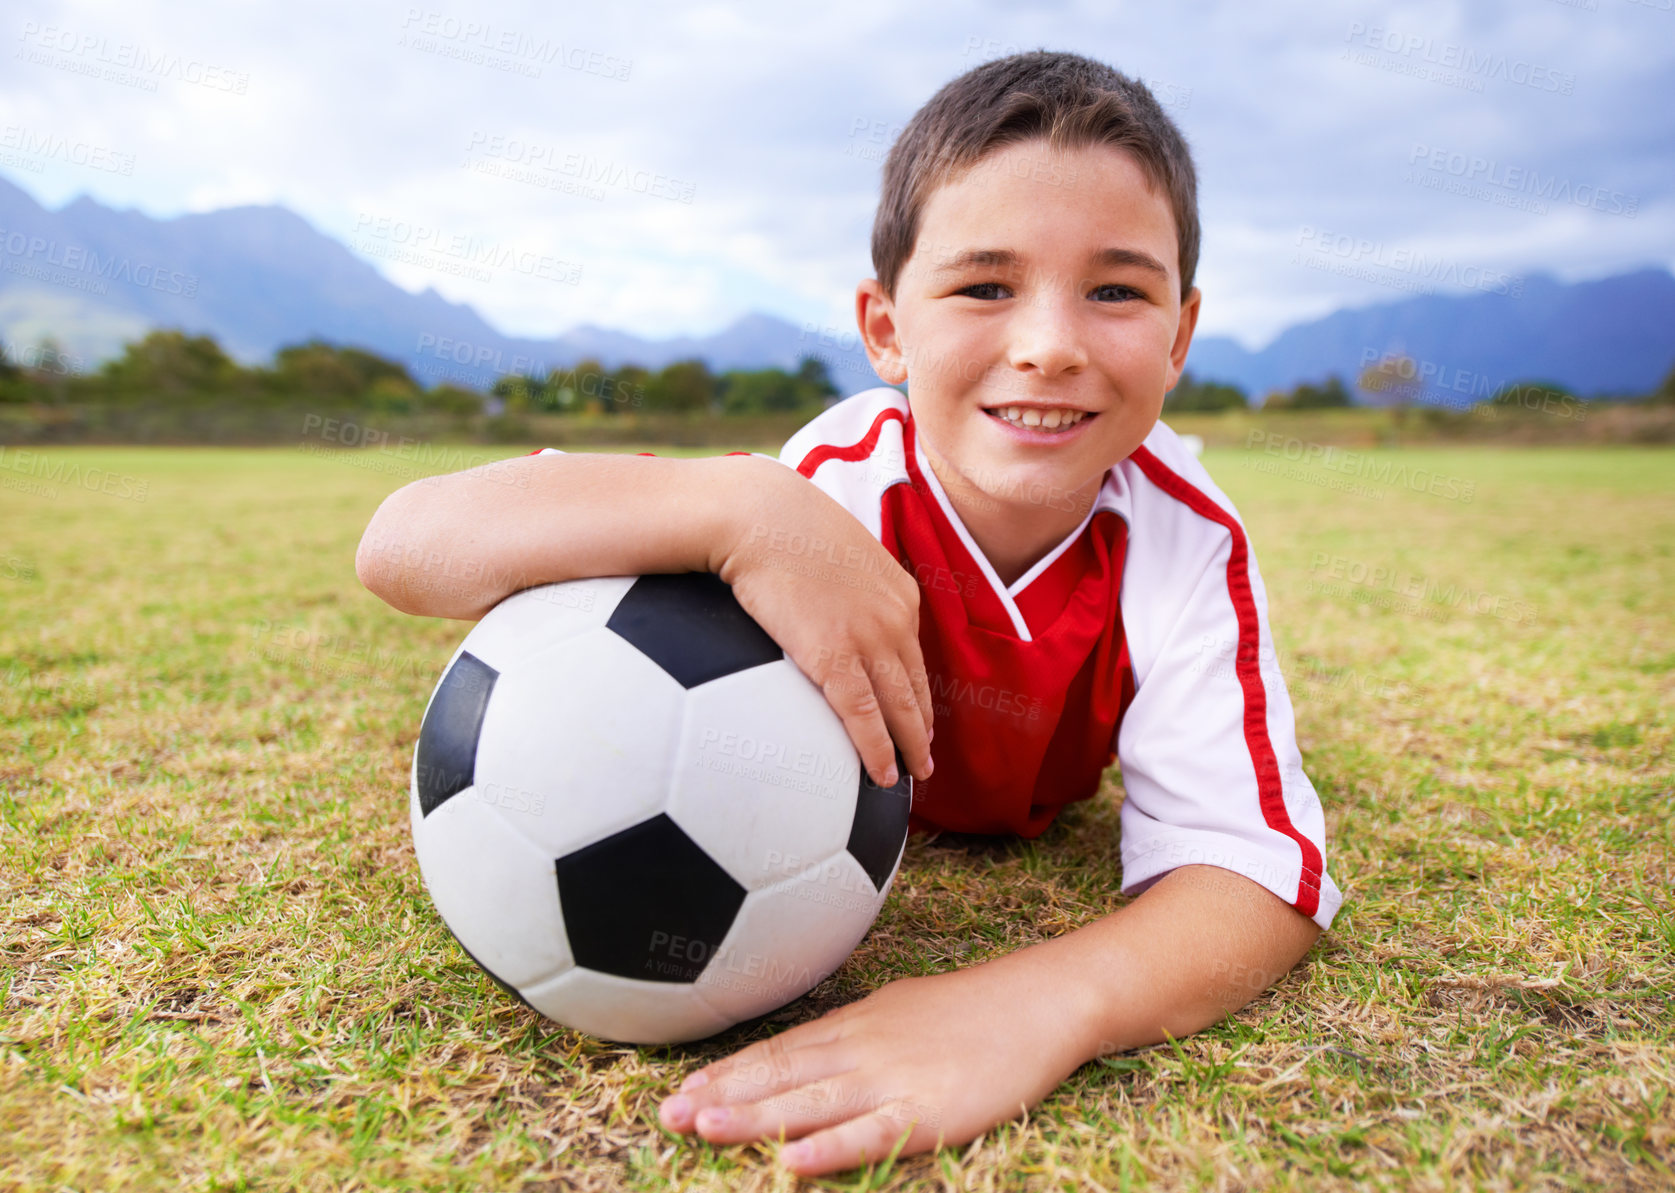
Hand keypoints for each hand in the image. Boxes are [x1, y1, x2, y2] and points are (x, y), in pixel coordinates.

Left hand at [656, 962, 1091, 1176]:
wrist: (1038, 1001)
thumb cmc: (971, 1008)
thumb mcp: (898, 1008)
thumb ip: (851, 1033)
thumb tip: (807, 1048)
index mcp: (853, 1027)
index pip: (775, 1053)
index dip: (726, 1075)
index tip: (679, 1093)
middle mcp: (860, 1050)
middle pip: (779, 1076)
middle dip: (720, 1097)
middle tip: (666, 1117)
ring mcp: (891, 1080)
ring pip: (809, 1103)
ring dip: (753, 1118)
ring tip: (703, 1129)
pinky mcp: (927, 1112)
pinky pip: (869, 1134)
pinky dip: (828, 1149)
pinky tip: (790, 1163)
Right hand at [713, 462, 934, 786]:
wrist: (759, 514)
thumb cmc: (782, 524)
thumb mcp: (836, 548)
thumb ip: (847, 580)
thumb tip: (827, 598)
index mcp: (899, 592)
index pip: (914, 654)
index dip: (918, 690)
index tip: (918, 715)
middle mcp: (895, 619)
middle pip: (916, 686)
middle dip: (923, 726)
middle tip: (925, 759)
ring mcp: (869, 640)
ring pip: (900, 707)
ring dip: (910, 747)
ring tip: (914, 775)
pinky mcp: (835, 658)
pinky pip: (863, 717)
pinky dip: (878, 750)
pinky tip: (882, 775)